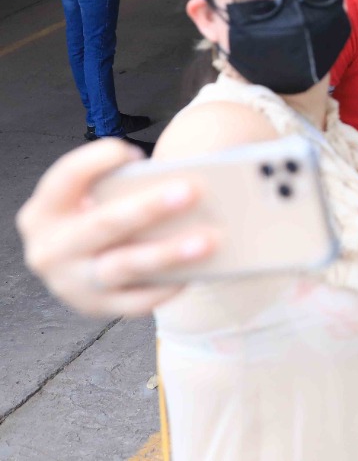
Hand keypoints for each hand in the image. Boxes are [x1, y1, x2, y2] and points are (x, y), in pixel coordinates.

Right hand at [16, 139, 217, 317]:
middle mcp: (51, 249)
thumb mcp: (88, 196)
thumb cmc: (94, 215)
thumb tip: (176, 178)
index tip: (136, 151)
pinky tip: (196, 271)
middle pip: (104, 223)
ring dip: (167, 253)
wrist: (74, 267)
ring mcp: (72, 283)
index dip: (98, 160)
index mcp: (44, 210)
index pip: (66, 176)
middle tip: (192, 190)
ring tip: (208, 240)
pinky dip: (166, 287)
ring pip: (123, 266)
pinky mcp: (96, 309)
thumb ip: (116, 182)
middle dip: (148, 207)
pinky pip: (136, 302)